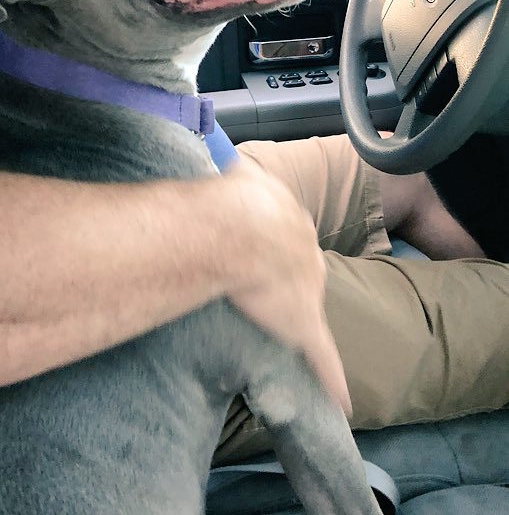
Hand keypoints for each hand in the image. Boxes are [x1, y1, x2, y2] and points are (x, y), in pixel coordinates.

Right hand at [219, 158, 350, 414]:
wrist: (241, 225)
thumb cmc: (233, 198)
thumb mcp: (239, 176)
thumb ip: (238, 177)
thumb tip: (227, 167)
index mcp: (290, 220)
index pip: (287, 237)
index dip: (273, 245)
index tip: (261, 251)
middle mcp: (306, 254)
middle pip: (301, 270)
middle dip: (286, 277)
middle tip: (265, 286)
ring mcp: (308, 292)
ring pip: (308, 308)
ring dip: (296, 317)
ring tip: (282, 328)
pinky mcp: (304, 326)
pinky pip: (322, 357)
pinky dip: (332, 378)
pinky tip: (341, 401)